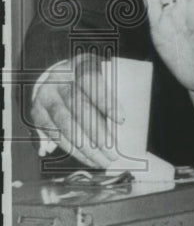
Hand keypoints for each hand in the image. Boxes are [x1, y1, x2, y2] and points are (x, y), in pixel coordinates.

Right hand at [29, 53, 121, 168]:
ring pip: (65, 123)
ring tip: (102, 160)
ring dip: (85, 146)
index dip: (106, 101)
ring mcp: (46, 95)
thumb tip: (123, 125)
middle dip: (97, 133)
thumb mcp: (104, 77)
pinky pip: (54, 134)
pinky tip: (87, 158)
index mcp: (80, 65)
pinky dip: (72, 149)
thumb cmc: (91, 81)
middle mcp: (60, 78)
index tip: (122, 120)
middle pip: (78, 106)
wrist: (60, 76)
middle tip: (113, 152)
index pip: (92, 82)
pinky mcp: (37, 112)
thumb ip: (113, 95)